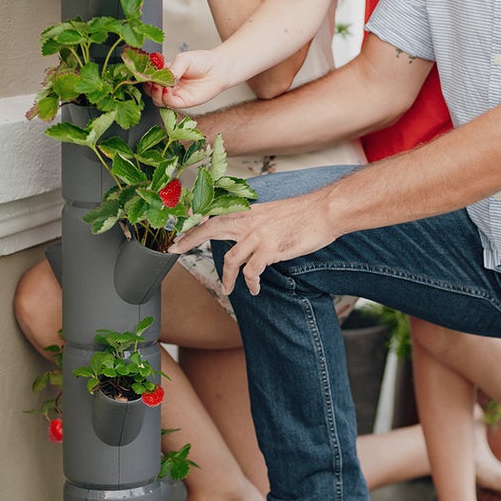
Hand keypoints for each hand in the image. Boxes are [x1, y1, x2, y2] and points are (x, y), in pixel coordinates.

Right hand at [150, 47, 231, 109]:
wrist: (219, 68)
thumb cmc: (202, 61)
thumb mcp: (183, 60)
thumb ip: (172, 69)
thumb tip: (162, 78)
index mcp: (165, 73)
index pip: (149, 77)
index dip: (145, 75)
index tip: (145, 71)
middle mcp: (168, 85)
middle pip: (150, 90)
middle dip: (148, 86)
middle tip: (151, 79)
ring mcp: (175, 94)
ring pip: (157, 99)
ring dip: (155, 92)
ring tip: (159, 84)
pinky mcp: (183, 102)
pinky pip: (170, 103)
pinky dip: (165, 98)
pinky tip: (166, 89)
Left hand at [170, 194, 335, 295]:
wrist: (325, 211)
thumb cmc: (303, 213)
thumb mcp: (273, 212)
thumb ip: (255, 221)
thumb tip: (245, 235)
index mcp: (248, 211)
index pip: (214, 215)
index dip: (194, 224)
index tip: (179, 232)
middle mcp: (249, 221)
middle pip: (210, 229)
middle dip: (189, 240)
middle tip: (175, 250)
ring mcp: (259, 235)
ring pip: (230, 259)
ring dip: (226, 278)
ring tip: (228, 289)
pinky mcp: (271, 249)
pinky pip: (252, 272)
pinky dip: (251, 284)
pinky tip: (255, 289)